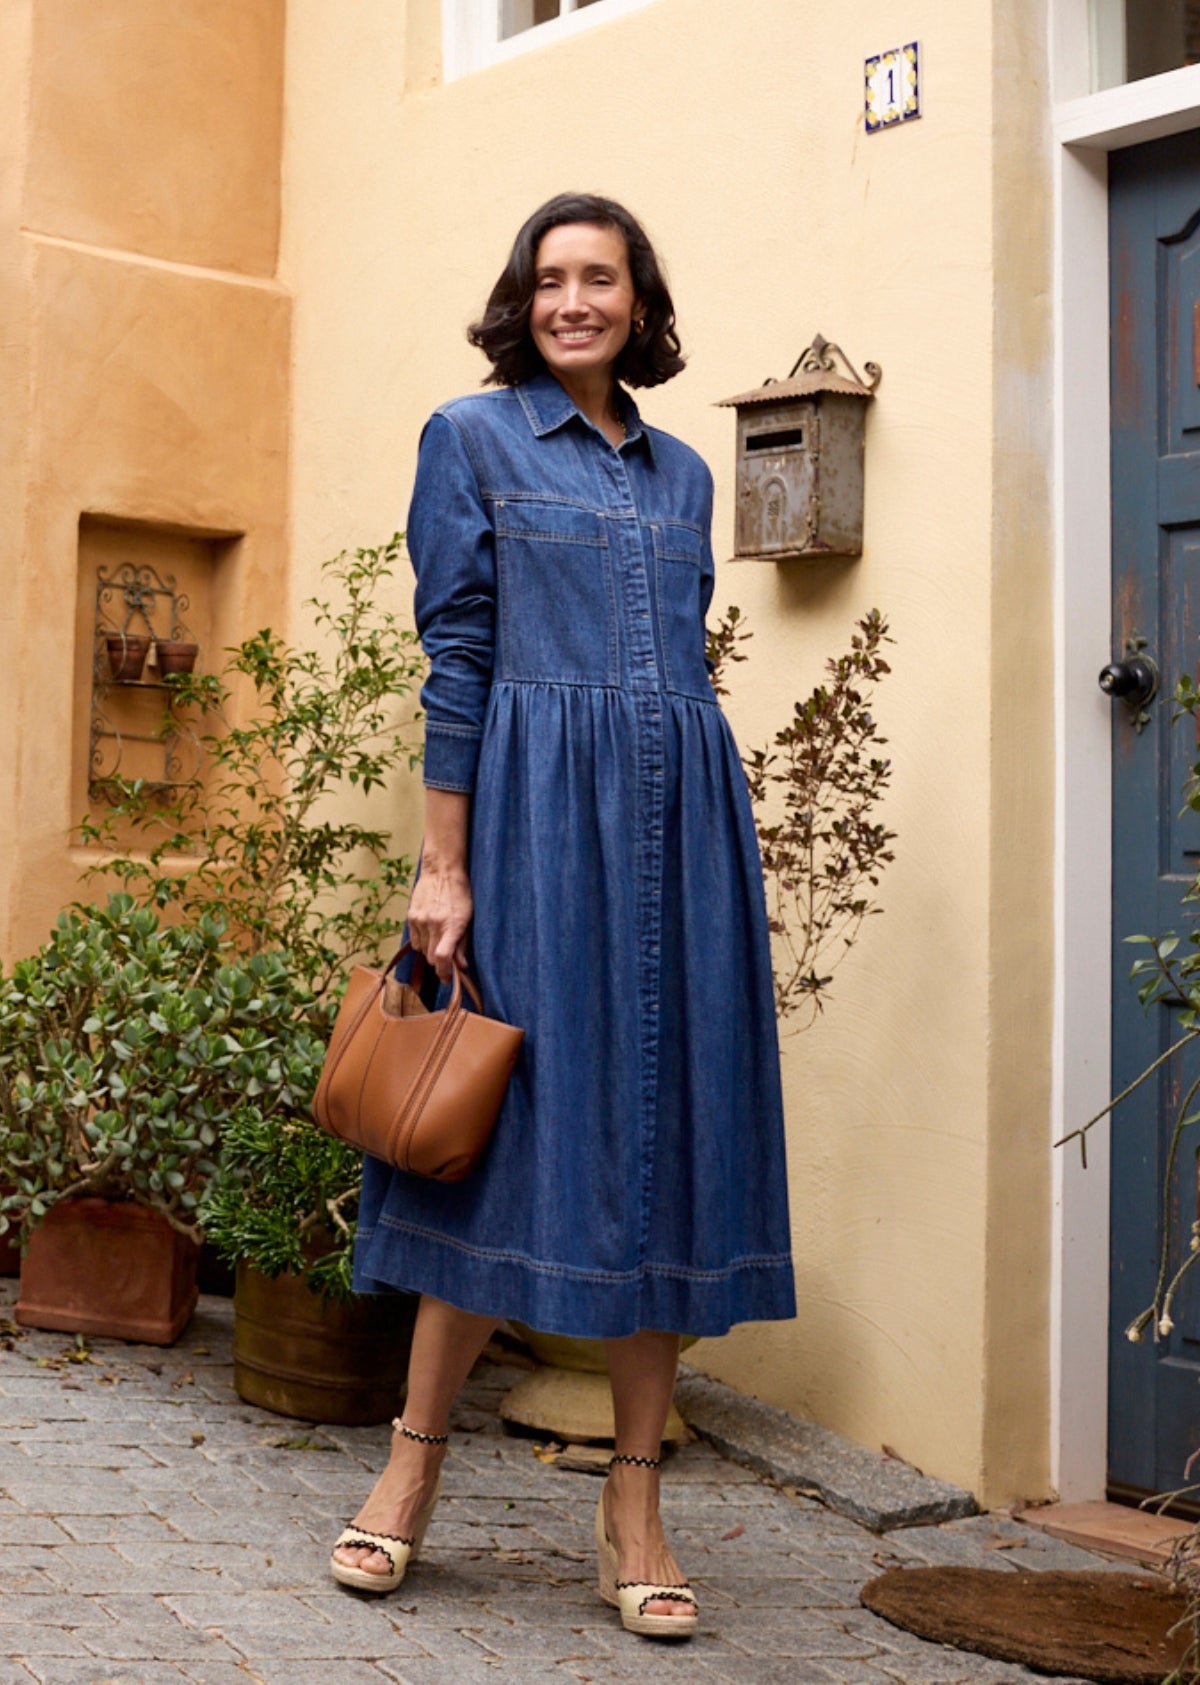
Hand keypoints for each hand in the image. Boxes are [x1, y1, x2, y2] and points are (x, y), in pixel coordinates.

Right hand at [407, 864, 472, 983]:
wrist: (442, 870)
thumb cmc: (461, 892)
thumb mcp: (469, 917)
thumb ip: (463, 942)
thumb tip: (461, 965)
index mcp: (452, 925)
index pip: (443, 958)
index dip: (445, 973)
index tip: (447, 979)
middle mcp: (434, 924)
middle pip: (431, 958)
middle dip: (439, 964)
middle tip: (447, 961)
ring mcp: (420, 920)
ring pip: (422, 951)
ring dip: (430, 952)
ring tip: (439, 940)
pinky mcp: (411, 917)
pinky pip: (414, 941)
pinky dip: (421, 942)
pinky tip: (429, 933)